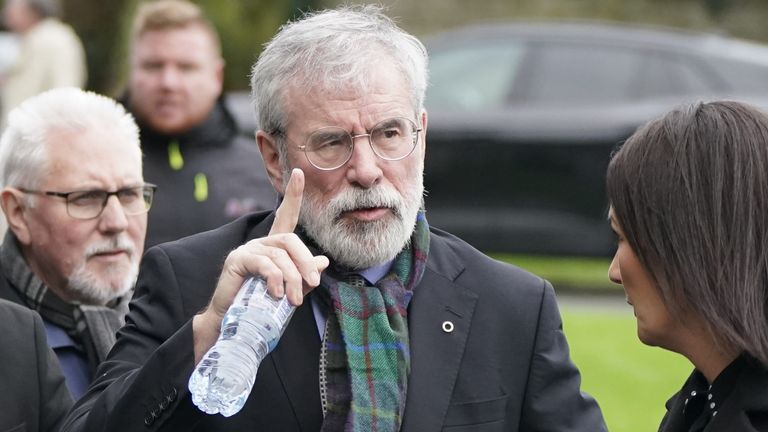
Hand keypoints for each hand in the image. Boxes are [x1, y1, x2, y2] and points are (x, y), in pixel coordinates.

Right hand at [193, 169, 328, 360]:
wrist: (234, 324)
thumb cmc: (263, 308)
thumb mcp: (291, 290)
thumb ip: (305, 275)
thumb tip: (323, 260)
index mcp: (274, 248)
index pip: (286, 216)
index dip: (293, 195)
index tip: (298, 173)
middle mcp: (261, 243)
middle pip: (291, 240)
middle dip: (305, 262)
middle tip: (312, 284)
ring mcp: (248, 249)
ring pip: (281, 255)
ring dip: (292, 278)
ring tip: (294, 300)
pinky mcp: (238, 260)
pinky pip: (265, 263)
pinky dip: (275, 279)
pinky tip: (276, 294)